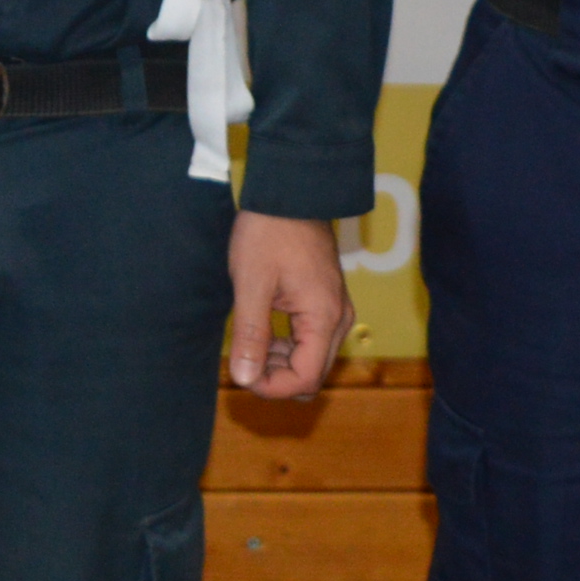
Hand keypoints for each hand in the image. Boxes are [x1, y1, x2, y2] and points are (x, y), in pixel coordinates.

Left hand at [226, 208, 348, 398]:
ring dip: (278, 363)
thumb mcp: (252, 284)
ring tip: (246, 344)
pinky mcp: (326, 303)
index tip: (240, 376)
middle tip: (240, 360)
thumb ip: (250, 334)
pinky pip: (310, 341)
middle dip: (275, 378)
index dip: (271, 387)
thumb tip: (244, 378)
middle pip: (311, 375)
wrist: (290, 192)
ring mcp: (336, 311)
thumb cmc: (269, 232)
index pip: (305, 379)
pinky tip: (260, 332)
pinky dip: (285, 346)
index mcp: (324, 318)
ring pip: (311, 360)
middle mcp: (339, 320)